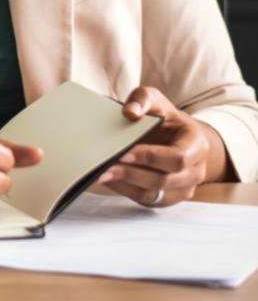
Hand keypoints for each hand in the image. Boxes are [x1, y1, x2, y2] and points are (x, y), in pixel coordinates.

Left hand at [99, 86, 227, 206]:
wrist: (175, 136)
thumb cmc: (164, 118)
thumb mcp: (154, 100)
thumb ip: (142, 99)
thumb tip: (131, 112)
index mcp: (197, 145)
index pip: (178, 158)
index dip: (150, 157)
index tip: (124, 152)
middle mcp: (196, 171)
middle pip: (165, 180)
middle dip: (133, 173)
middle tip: (105, 166)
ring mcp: (184, 188)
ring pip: (155, 194)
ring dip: (126, 185)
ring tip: (102, 174)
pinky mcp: (168, 198)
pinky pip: (147, 200)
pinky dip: (126, 191)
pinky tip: (108, 180)